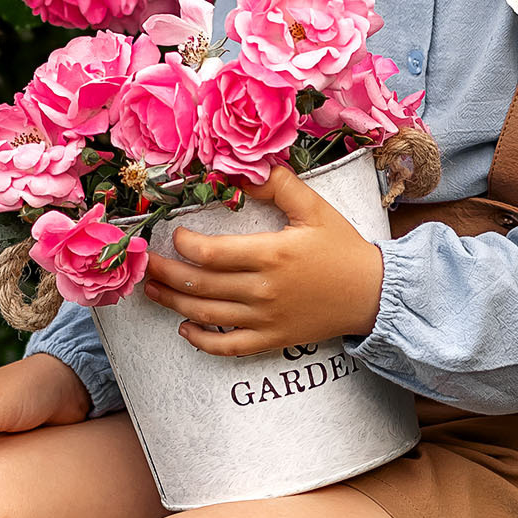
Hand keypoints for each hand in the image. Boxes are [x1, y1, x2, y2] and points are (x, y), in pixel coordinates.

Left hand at [141, 163, 384, 355]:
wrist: (372, 293)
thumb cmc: (342, 248)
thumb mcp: (314, 208)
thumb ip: (279, 184)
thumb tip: (243, 171)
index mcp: (271, 254)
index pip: (211, 254)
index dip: (184, 245)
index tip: (176, 234)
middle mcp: (263, 290)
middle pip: (199, 286)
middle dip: (165, 274)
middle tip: (145, 264)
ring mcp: (266, 319)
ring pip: (206, 315)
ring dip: (172, 304)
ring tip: (152, 290)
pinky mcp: (272, 339)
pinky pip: (228, 347)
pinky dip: (201, 342)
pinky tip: (184, 331)